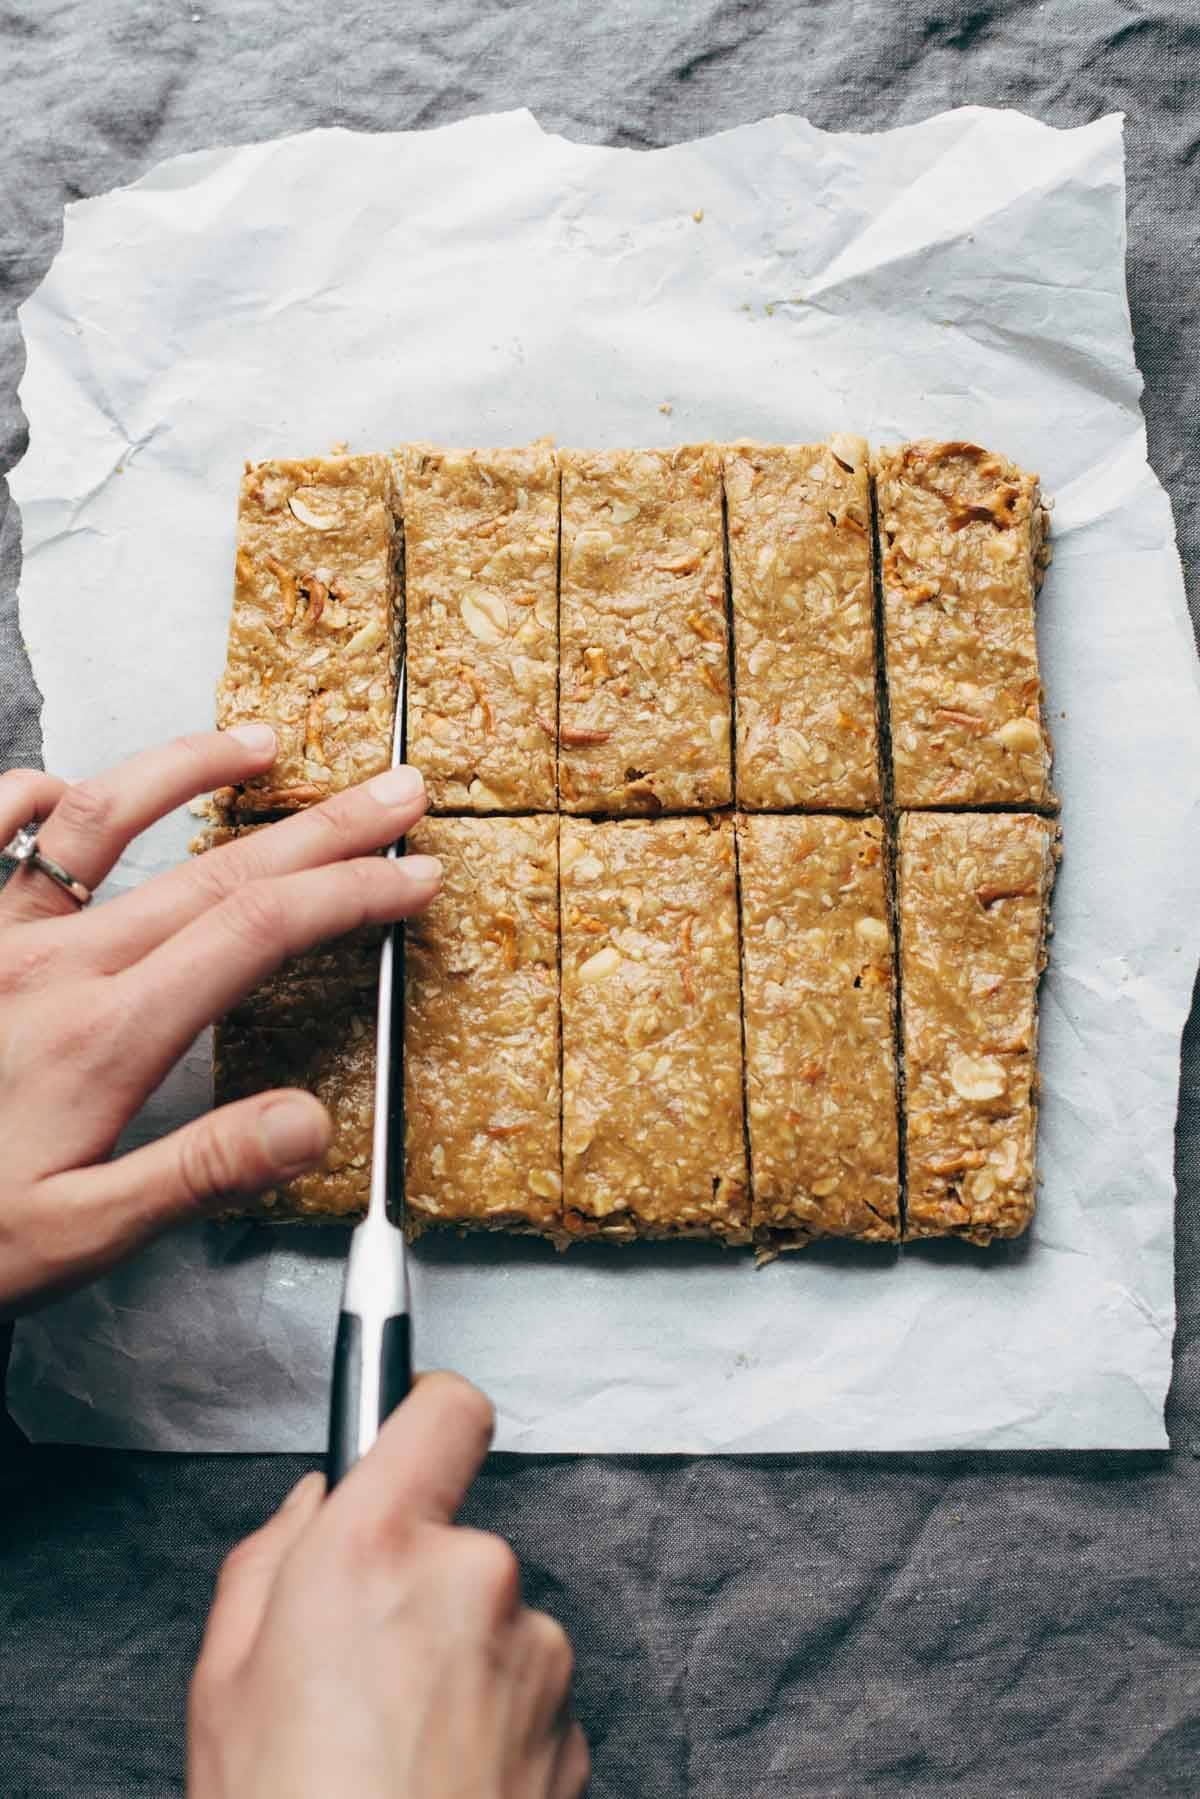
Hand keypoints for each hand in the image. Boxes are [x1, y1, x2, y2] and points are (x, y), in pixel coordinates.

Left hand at [0, 726, 438, 1313]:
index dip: (350, 894)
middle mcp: (55, 966)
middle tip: (395, 791)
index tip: (413, 874)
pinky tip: (69, 786)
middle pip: (216, 870)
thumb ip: (198, 1174)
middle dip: (322, 827)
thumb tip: (309, 1123)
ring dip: (192, 772)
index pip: (258, 932)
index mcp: (105, 1036)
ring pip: (106, 823)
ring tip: (264, 745)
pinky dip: (33, 797)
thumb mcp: (80, 1235)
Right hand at [188, 1373, 588, 1798]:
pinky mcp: (574, 1724)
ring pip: (495, 1623)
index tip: (413, 1420)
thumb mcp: (224, 1679)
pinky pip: (528, 1693)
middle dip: (418, 1587)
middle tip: (360, 1671)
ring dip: (460, 1664)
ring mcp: (536, 1652)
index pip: (443, 1408)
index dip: (426, 1409)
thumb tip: (318, 1506)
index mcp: (378, 1546)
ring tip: (397, 1748)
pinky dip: (494, 1725)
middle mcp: (473, 1577)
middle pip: (458, 1538)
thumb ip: (272, 1559)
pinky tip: (440, 1782)